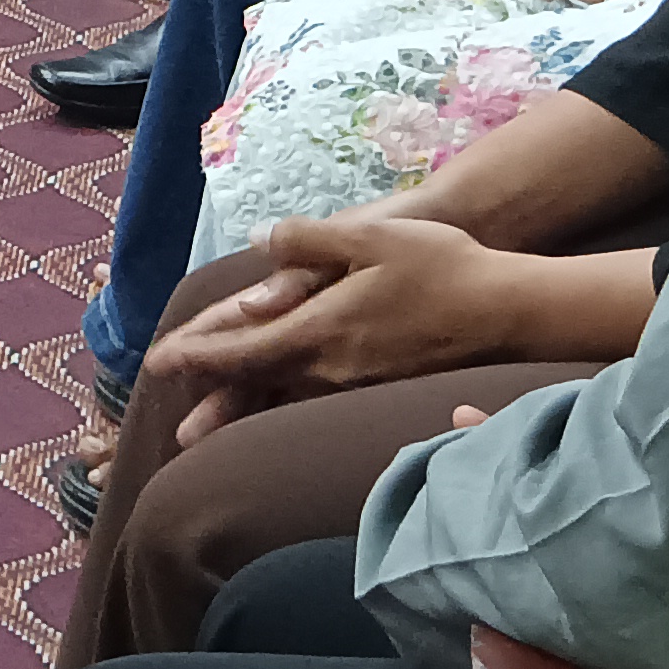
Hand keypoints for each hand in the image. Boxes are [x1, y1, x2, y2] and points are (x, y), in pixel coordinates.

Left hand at [151, 215, 538, 440]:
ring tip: (215, 435)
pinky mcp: (382, 389)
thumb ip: (308, 239)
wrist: (510, 311)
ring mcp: (359, 384)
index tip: (158, 365)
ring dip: (247, 414)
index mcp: (322, 330)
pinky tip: (283, 412)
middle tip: (177, 430)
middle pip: (259, 388)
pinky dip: (287, 408)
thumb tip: (259, 244)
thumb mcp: (370, 234)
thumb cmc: (441, 265)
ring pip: (288, 402)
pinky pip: (318, 402)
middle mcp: (334, 367)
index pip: (244, 351)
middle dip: (216, 405)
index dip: (199, 358)